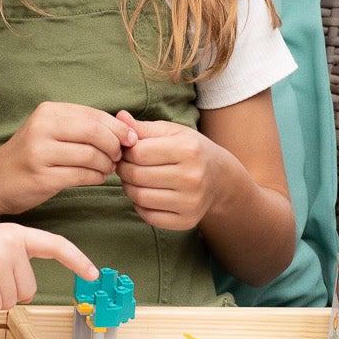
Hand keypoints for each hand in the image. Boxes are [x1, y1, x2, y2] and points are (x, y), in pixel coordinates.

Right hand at [0, 102, 138, 215]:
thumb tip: (126, 128)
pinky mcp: (42, 177)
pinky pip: (82, 176)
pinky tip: (96, 178)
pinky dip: (96, 177)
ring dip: (107, 165)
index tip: (131, 140)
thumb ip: (84, 126)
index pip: (94, 115)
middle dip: (115, 146)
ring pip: (91, 155)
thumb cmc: (31, 155)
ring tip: (106, 169)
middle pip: (96, 133)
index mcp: (48, 112)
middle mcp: (42, 128)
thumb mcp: (52, 131)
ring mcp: (40, 153)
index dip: (118, 128)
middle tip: (119, 157)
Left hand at [115, 113, 229, 231]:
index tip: (126, 151)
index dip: (125, 152)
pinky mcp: (187, 221)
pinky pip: (148, 216)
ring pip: (139, 197)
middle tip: (125, 166)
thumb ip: (144, 128)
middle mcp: (192, 177)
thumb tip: (119, 117)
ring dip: (129, 188)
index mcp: (188, 150)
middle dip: (124, 170)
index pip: (138, 153)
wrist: (219, 178)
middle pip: (136, 175)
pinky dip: (140, 206)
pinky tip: (147, 194)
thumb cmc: (191, 150)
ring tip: (134, 179)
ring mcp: (190, 202)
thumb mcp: (172, 132)